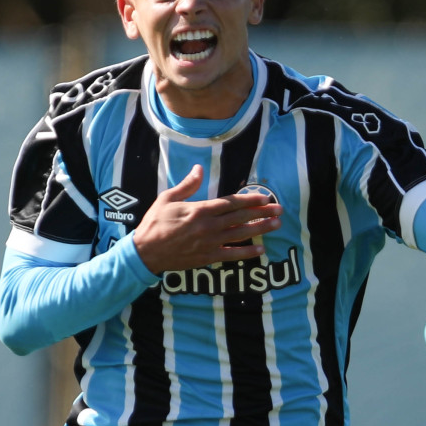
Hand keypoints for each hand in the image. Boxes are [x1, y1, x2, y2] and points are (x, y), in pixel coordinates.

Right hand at [129, 165, 283, 274]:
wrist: (146, 252)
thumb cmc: (155, 223)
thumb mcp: (167, 198)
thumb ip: (187, 185)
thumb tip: (199, 168)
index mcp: (200, 210)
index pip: (231, 203)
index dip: (250, 200)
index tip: (265, 197)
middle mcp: (208, 226)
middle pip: (241, 218)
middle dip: (262, 213)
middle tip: (280, 210)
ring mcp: (209, 243)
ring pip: (240, 235)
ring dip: (260, 229)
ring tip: (276, 225)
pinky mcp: (207, 257)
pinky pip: (231, 255)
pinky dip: (247, 253)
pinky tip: (260, 249)